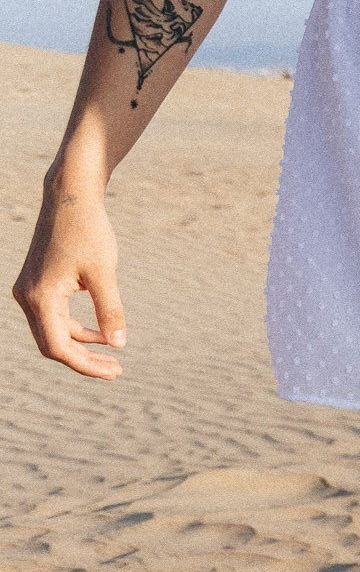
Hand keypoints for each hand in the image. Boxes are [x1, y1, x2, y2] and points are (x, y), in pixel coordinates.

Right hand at [15, 178, 126, 379]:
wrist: (70, 200)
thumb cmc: (89, 232)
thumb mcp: (104, 273)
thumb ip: (110, 310)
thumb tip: (119, 344)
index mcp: (40, 296)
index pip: (58, 346)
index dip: (85, 365)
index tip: (115, 372)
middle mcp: (27, 296)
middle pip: (53, 344)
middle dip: (84, 361)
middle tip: (117, 371)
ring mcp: (29, 291)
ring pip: (54, 332)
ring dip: (82, 347)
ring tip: (114, 358)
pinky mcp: (38, 285)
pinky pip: (55, 318)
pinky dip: (77, 330)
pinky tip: (103, 335)